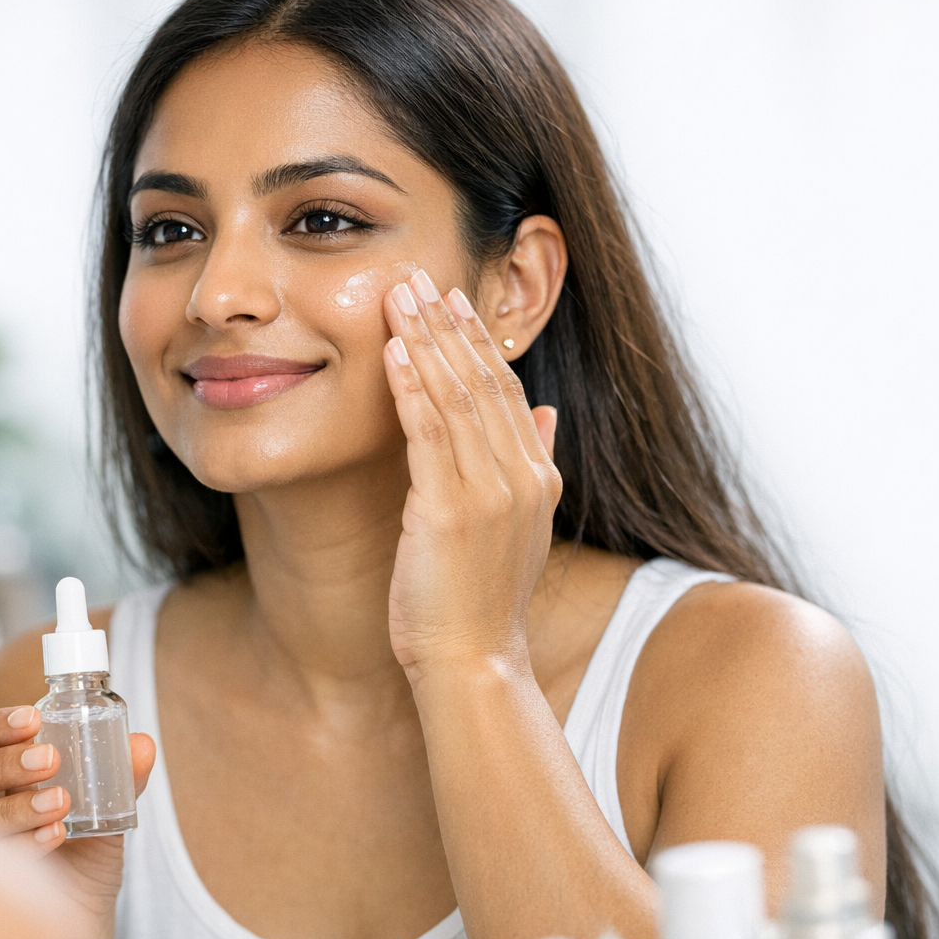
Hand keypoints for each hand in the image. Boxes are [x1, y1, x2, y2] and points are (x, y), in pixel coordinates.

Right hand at [0, 709, 156, 936]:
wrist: (68, 929)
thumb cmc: (72, 865)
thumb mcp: (100, 818)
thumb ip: (118, 780)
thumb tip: (144, 744)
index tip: (34, 718)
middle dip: (1, 763)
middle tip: (51, 759)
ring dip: (11, 808)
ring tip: (61, 803)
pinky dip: (15, 847)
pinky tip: (53, 837)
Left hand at [380, 269, 559, 683]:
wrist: (474, 662)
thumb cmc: (481, 601)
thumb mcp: (518, 528)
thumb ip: (535, 462)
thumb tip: (545, 411)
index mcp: (537, 477)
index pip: (506, 389)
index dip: (477, 341)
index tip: (452, 298)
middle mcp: (521, 476)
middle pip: (482, 380)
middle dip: (448, 324)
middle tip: (419, 276)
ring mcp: (489, 491)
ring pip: (456, 396)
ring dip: (425, 340)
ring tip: (398, 295)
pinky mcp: (450, 509)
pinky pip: (428, 432)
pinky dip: (411, 386)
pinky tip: (392, 350)